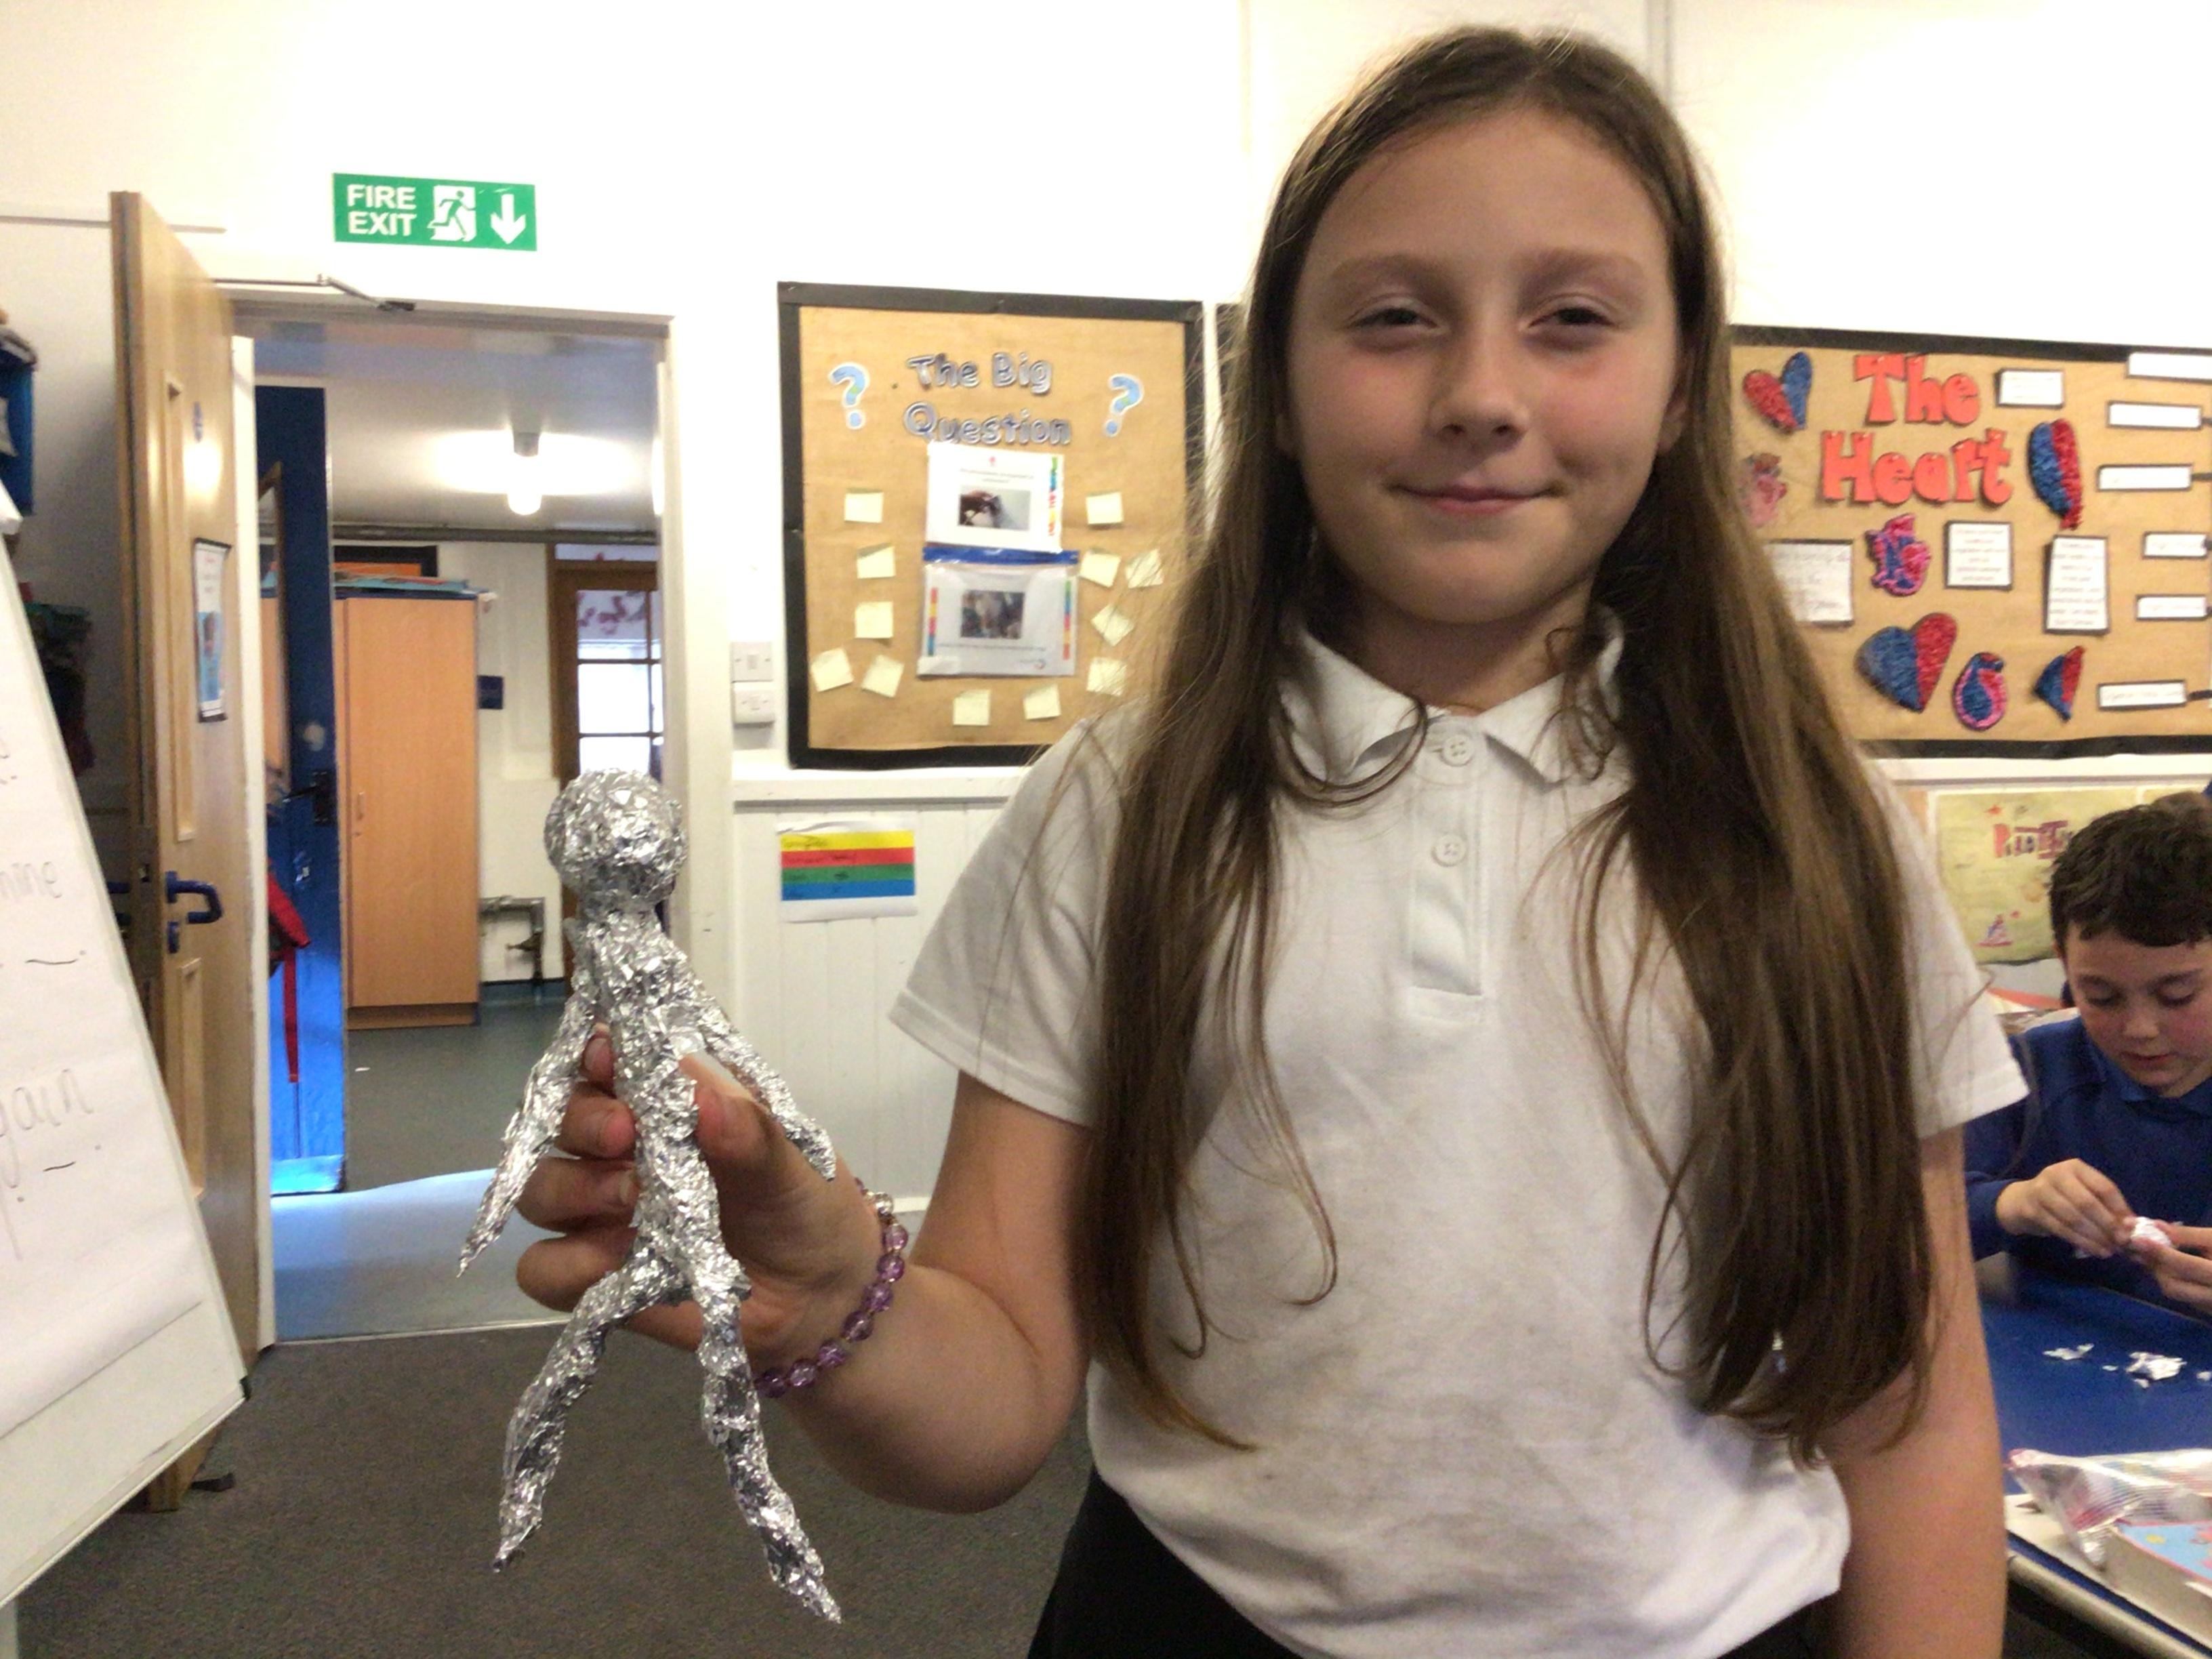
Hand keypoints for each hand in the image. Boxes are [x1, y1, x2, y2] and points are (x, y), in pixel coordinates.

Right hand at [512, 1030, 880, 1354]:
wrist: (821, 1298)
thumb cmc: (805, 1207)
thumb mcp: (792, 1162)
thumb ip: (750, 1130)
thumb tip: (701, 1099)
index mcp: (666, 1104)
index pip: (603, 1062)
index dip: (594, 1055)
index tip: (607, 1059)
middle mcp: (621, 1153)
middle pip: (559, 1120)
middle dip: (584, 1120)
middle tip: (625, 1133)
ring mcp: (602, 1215)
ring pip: (540, 1190)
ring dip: (576, 1189)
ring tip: (635, 1199)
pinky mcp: (595, 1279)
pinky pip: (542, 1268)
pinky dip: (568, 1264)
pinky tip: (615, 1261)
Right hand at [1992, 1159, 2135, 1256]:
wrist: (2021, 1201)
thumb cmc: (2062, 1197)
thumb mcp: (2083, 1192)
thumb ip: (2105, 1204)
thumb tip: (2131, 1224)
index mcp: (2075, 1167)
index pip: (2103, 1187)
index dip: (2120, 1209)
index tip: (2132, 1228)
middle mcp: (2056, 1174)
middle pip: (2088, 1202)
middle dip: (2108, 1224)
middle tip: (2122, 1242)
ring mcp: (2041, 1191)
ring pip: (2074, 1218)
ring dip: (2095, 1237)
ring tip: (2110, 1250)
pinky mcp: (2032, 1210)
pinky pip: (2061, 1229)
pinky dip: (2081, 1242)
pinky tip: (2094, 1251)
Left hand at [2133, 1222, 2211, 1312]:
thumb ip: (2188, 1236)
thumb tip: (2155, 1226)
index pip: (2184, 1267)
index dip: (2159, 1252)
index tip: (2138, 1237)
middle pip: (2173, 1286)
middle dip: (2155, 1266)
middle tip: (2141, 1246)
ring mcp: (2211, 1309)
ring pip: (2176, 1294)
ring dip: (2160, 1274)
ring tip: (2150, 1254)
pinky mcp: (2209, 1312)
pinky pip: (2185, 1297)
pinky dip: (2172, 1281)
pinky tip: (2166, 1266)